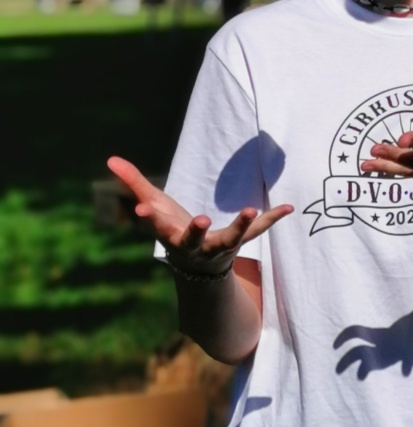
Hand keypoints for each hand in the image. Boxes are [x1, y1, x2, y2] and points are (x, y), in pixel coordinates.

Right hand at [107, 156, 292, 275]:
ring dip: (239, 225)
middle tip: (201, 220)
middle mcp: (196, 246)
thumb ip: (134, 183)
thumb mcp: (155, 207)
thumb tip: (110, 158)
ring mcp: (220, 247)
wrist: (198, 268)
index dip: (152, 218)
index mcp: (172, 236)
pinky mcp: (240, 242)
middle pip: (195, 239)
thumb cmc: (174, 230)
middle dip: (196, 231)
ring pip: (230, 239)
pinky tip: (288, 207)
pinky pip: (258, 231)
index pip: (159, 226)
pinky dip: (272, 219)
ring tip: (248, 208)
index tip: (144, 209)